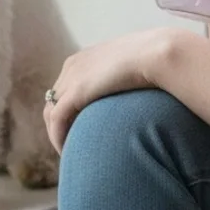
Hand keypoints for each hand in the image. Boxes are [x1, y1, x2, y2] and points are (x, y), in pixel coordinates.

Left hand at [43, 29, 182, 153]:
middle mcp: (72, 66)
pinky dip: (58, 138)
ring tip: (72, 155)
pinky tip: (68, 153)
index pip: (64, 87)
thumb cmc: (156, 60)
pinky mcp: (75, 93)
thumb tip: (136, 92)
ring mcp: (71, 78)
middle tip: (73, 146)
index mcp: (84, 58)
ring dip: (57, 134)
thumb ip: (124, 78)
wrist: (157, 54)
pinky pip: (57, 120)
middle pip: (54, 100)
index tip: (79, 130)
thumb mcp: (133, 67)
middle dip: (60, 123)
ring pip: (51, 112)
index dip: (68, 110)